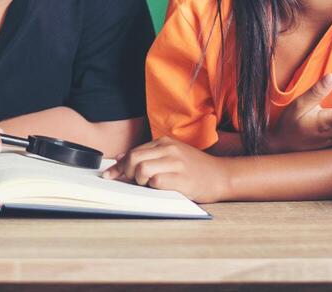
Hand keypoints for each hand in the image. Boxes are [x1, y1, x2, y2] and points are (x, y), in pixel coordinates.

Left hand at [101, 137, 229, 202]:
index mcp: (164, 142)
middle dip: (125, 173)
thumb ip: (148, 155)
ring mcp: (176, 163)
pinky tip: (159, 189)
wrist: (222, 175)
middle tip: (130, 182)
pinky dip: (152, 187)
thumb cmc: (194, 168)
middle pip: (134, 158)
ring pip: (142, 169)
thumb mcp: (171, 155)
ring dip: (138, 180)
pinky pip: (157, 182)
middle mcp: (169, 149)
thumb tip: (120, 159)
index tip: (109, 175)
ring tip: (146, 185)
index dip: (119, 166)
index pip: (133, 152)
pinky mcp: (182, 179)